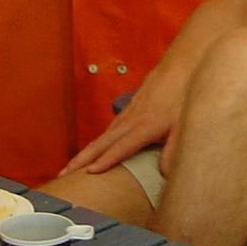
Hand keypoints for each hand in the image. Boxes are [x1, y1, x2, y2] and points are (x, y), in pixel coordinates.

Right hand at [63, 75, 180, 177]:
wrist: (174, 71)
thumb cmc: (179, 99)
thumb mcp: (183, 126)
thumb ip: (173, 151)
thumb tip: (166, 174)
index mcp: (144, 127)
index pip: (122, 147)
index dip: (106, 160)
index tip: (91, 172)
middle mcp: (130, 122)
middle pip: (101, 143)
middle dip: (81, 159)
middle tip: (63, 174)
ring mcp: (125, 117)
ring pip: (100, 138)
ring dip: (84, 153)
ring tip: (69, 169)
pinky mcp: (125, 114)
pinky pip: (106, 132)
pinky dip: (95, 145)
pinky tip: (89, 153)